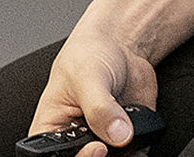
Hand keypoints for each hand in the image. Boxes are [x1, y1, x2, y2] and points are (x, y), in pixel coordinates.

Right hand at [31, 28, 162, 152]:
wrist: (118, 48)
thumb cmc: (87, 57)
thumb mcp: (88, 77)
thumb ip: (100, 107)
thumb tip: (118, 134)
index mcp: (51, 131)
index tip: (98, 147)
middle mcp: (76, 142)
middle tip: (115, 140)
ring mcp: (103, 143)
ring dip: (125, 154)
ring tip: (129, 131)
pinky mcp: (127, 142)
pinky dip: (141, 150)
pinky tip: (141, 133)